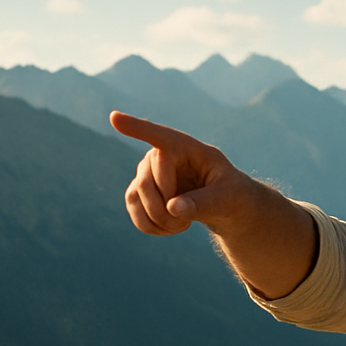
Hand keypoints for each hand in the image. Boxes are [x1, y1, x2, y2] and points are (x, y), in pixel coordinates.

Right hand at [111, 111, 260, 236]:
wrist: (224, 205)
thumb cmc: (230, 194)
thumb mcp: (226, 198)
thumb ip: (203, 202)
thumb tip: (172, 208)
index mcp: (188, 148)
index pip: (160, 137)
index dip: (137, 129)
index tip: (115, 118)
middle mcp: (162, 155)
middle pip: (148, 180)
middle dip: (164, 208)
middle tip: (185, 224)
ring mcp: (148, 172)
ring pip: (136, 196)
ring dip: (157, 219)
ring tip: (181, 226)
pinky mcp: (141, 190)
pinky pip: (133, 208)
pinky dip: (150, 225)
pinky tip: (169, 228)